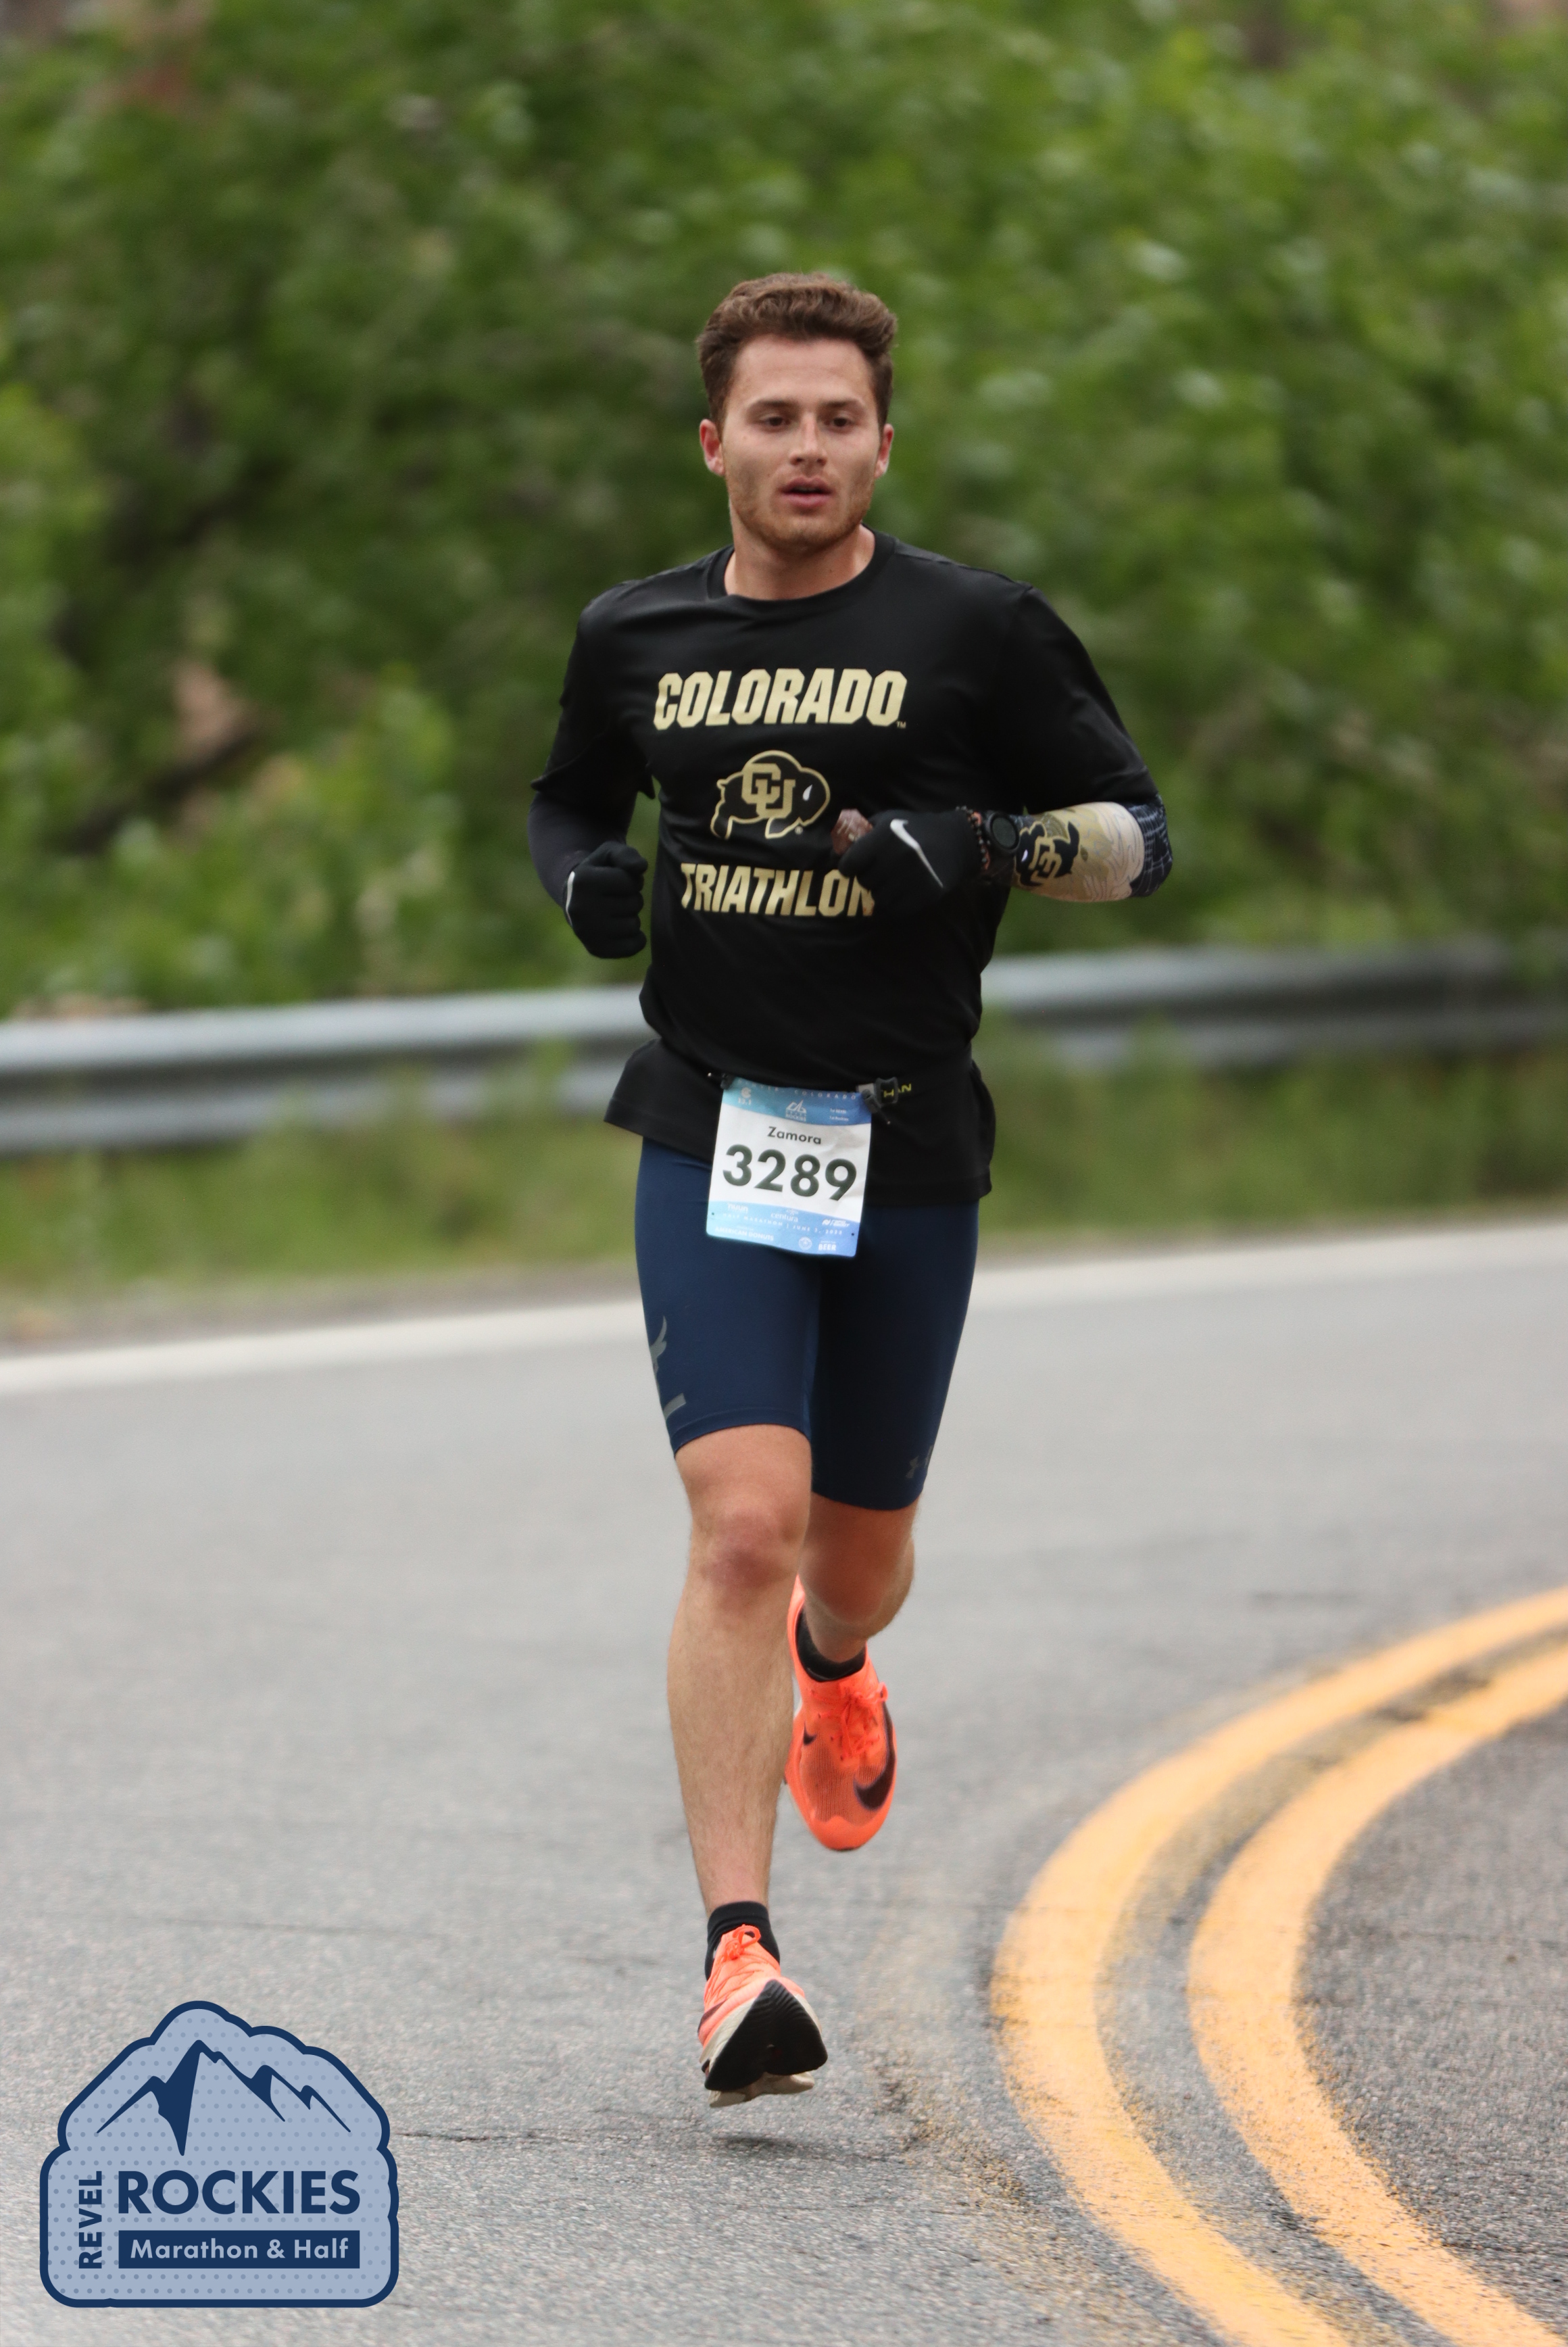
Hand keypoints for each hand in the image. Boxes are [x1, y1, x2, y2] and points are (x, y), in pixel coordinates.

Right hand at [564, 841, 646, 957]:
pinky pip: (633, 947)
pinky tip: (622, 927)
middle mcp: (581, 909)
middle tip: (617, 897)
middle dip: (632, 898)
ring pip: (634, 925)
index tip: (618, 880)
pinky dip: (635, 938)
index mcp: (583, 881)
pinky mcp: (596, 949)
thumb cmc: (599, 872)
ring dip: (631, 916)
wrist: (575, 898)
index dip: (631, 880)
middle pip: (634, 904)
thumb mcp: (608, 854)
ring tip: (617, 910)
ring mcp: (587, 932)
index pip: (630, 882)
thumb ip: (626, 854)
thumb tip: (641, 867)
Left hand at [836, 809, 982, 919]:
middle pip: (863, 881)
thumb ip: (861, 833)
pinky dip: (894, 903)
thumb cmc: (915, 829)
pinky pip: (895, 909)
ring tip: (892, 880)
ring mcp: (912, 877)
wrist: (955, 841)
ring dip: (881, 891)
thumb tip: (837, 852)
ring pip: (878, 898)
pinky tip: (902, 890)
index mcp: (885, 836)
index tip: (854, 866)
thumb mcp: (888, 820)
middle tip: (879, 870)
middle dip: (867, 877)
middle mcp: (897, 857)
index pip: (849, 864)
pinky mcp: (924, 894)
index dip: (849, 866)